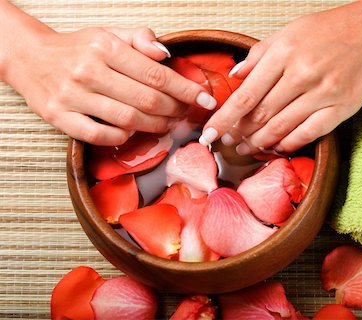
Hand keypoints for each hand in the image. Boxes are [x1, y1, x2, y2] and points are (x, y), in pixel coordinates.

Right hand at [4, 26, 216, 144]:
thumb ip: (140, 38)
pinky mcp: (60, 118)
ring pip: (128, 119)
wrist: (30, 59)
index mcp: (105, 48)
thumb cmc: (78, 48)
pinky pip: (101, 136)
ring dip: (156, 125)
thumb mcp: (108, 33)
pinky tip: (133, 130)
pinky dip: (124, 136)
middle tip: (186, 113)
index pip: (156, 74)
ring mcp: (73, 97)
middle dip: (175, 110)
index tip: (206, 99)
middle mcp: (88, 71)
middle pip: (146, 100)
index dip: (186, 89)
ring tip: (168, 123)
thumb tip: (166, 54)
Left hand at [199, 1, 361, 153]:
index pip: (246, 95)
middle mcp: (302, 74)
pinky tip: (277, 147)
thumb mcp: (290, 31)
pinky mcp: (342, 107)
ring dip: (260, 142)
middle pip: (261, 115)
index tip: (209, 134)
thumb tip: (235, 76)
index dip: (224, 118)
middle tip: (228, 142)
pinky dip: (289, 143)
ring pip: (282, 127)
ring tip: (247, 148)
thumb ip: (259, 54)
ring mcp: (324, 92)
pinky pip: (309, 133)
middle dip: (240, 132)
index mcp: (284, 53)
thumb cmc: (330, 30)